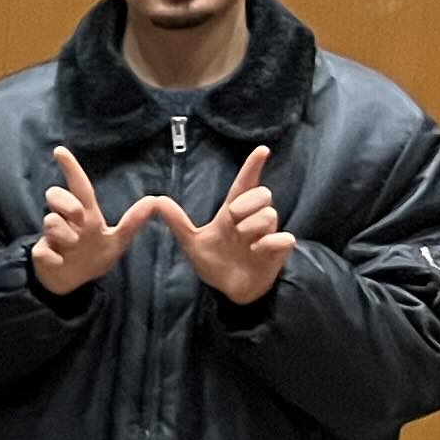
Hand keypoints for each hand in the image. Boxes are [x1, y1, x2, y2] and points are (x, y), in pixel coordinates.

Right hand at [31, 147, 164, 295]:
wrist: (72, 282)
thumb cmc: (94, 256)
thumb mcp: (118, 241)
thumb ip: (133, 222)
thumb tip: (154, 200)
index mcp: (86, 215)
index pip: (79, 186)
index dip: (71, 168)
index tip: (60, 150)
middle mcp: (66, 220)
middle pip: (57, 196)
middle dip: (66, 202)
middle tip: (77, 217)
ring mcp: (51, 235)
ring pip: (51, 221)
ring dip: (65, 236)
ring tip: (72, 248)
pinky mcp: (42, 253)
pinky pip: (46, 250)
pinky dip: (55, 258)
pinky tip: (60, 262)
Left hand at [152, 145, 293, 305]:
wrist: (229, 290)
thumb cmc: (215, 262)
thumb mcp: (192, 242)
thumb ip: (177, 221)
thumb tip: (157, 200)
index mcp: (232, 213)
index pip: (244, 184)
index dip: (253, 167)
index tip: (262, 150)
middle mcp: (252, 219)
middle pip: (262, 194)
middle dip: (247, 203)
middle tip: (233, 218)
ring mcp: (267, 234)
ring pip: (270, 215)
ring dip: (252, 227)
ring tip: (243, 242)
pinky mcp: (278, 250)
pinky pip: (283, 238)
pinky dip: (269, 243)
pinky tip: (256, 251)